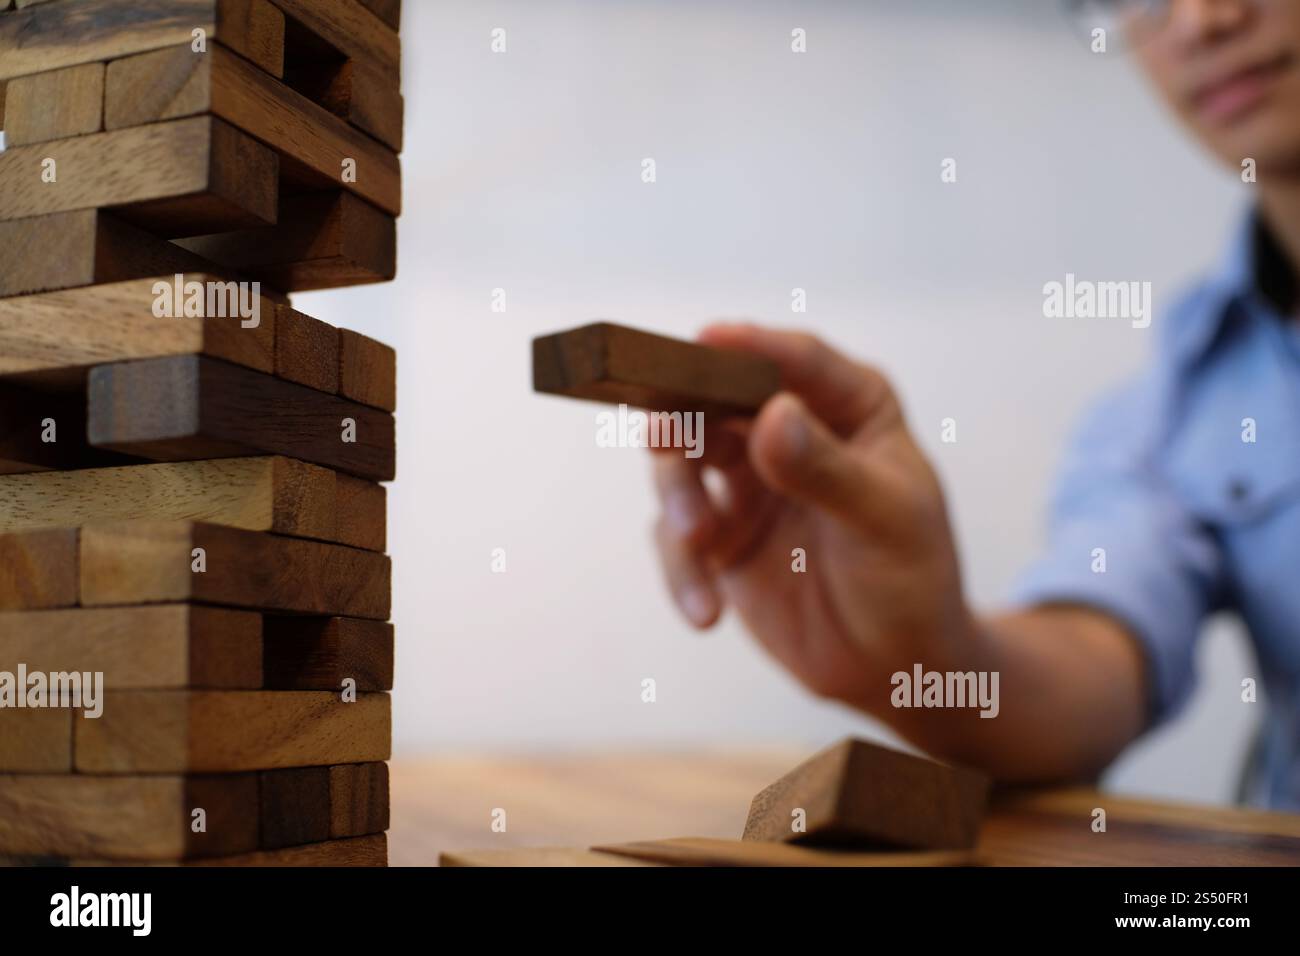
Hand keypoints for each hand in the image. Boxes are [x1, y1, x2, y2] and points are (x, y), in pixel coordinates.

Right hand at [651, 322, 980, 713]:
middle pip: (716, 400)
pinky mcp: (717, 536)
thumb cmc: (910, 578)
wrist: (895, 666)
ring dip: (678, 496)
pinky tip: (706, 616)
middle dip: (686, 417)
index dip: (749, 345)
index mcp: (847, 406)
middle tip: (668, 437)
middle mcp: (788, 430)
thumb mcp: (884, 521)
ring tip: (698, 541)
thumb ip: (827, 470)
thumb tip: (772, 415)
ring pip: (680, 461)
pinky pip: (675, 539)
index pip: (796, 361)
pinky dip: (682, 573)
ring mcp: (746, 481)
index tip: (707, 340)